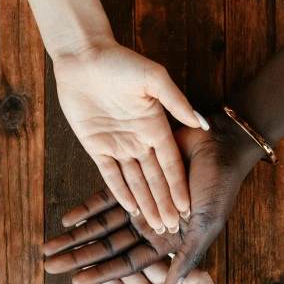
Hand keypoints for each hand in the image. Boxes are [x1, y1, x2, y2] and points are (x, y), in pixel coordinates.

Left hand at [43, 112, 260, 283]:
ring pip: (101, 225)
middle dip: (79, 257)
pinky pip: (104, 198)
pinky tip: (66, 220)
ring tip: (49, 247)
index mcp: (168, 243)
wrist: (220, 145)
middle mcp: (151, 227)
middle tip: (49, 267)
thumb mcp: (206, 226)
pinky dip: (86, 209)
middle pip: (108, 247)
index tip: (75, 282)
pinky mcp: (133, 181)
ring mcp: (140, 204)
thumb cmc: (219, 187)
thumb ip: (187, 257)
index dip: (103, 272)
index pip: (128, 263)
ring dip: (75, 236)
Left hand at [53, 39, 207, 230]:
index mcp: (156, 126)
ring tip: (156, 225)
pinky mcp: (96, 145)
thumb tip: (199, 122)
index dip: (179, 187)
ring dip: (146, 203)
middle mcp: (139, 140)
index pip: (171, 164)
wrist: (84, 55)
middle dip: (164, 203)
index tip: (188, 208)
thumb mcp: (155, 78)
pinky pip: (109, 174)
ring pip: (135, 181)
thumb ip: (177, 102)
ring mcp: (118, 144)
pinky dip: (120, 191)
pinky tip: (131, 209)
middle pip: (154, 179)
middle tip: (172, 228)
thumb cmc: (121, 61)